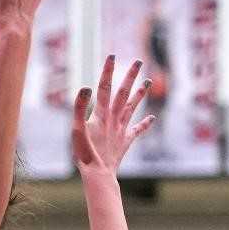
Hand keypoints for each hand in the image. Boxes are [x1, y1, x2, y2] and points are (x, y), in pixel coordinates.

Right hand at [73, 55, 153, 176]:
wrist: (99, 173)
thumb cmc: (85, 153)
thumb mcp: (76, 130)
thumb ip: (79, 108)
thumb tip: (86, 87)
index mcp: (102, 115)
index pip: (105, 88)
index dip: (108, 72)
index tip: (112, 56)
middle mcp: (114, 119)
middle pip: (124, 93)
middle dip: (130, 76)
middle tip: (139, 62)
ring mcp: (122, 130)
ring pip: (133, 107)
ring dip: (140, 94)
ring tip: (149, 82)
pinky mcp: (126, 141)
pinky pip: (137, 130)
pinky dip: (145, 124)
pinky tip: (152, 118)